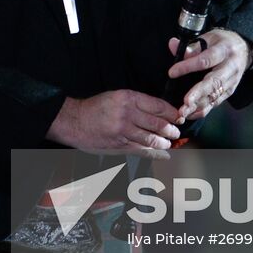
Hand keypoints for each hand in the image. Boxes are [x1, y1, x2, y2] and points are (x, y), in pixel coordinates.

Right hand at [45, 90, 180, 155]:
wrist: (74, 121)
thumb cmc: (96, 108)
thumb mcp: (116, 97)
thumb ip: (137, 104)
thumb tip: (159, 112)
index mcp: (127, 98)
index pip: (157, 106)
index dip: (172, 113)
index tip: (178, 117)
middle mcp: (127, 113)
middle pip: (157, 123)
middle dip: (171, 129)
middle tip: (176, 132)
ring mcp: (123, 131)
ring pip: (151, 139)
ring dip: (164, 143)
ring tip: (168, 143)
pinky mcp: (119, 145)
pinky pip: (141, 150)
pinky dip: (155, 154)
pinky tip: (164, 155)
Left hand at [167, 29, 250, 122]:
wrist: (243, 50)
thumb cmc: (221, 42)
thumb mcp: (208, 37)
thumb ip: (191, 45)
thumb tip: (173, 45)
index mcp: (224, 50)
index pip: (205, 60)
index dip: (188, 66)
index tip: (172, 73)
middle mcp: (230, 67)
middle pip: (214, 82)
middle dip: (198, 93)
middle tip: (185, 103)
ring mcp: (232, 81)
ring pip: (215, 95)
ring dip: (198, 105)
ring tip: (183, 112)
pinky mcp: (230, 91)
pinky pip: (216, 102)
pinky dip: (203, 110)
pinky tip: (190, 114)